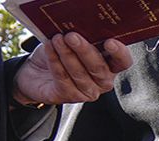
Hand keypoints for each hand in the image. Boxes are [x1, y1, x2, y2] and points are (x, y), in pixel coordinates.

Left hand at [12, 32, 133, 105]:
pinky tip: (49, 48)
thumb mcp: (72, 41)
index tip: (109, 42)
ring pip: (79, 74)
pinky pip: (63, 79)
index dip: (119, 53)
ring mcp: (88, 91)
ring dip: (67, 55)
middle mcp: (103, 81)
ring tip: (57, 39)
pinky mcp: (70, 97)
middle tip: (72, 36)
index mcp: (110, 65)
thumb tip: (81, 26)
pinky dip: (55, 62)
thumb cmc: (59, 53)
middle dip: (85, 51)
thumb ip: (83, 36)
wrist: (36, 71)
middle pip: (99, 68)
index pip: (123, 62)